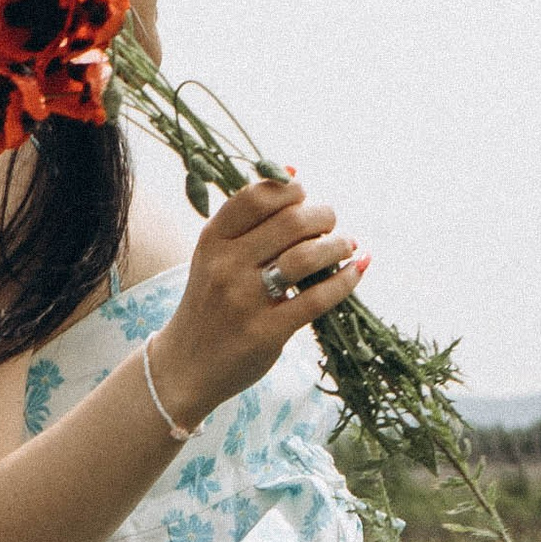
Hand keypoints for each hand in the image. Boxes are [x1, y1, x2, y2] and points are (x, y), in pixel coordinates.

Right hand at [149, 176, 368, 428]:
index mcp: (212, 241)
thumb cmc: (209, 305)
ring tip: (346, 246)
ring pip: (306, 257)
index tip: (305, 197)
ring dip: (338, 245)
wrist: (185, 367)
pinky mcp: (265, 332)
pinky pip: (317, 299)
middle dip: (323, 216)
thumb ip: (246, 223)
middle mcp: (225, 266)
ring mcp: (244, 301)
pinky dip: (345, 280)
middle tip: (331, 225)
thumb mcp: (212, 258)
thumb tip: (295, 174)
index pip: (258, 196)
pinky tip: (355, 271)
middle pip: (290, 221)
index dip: (291, 190)